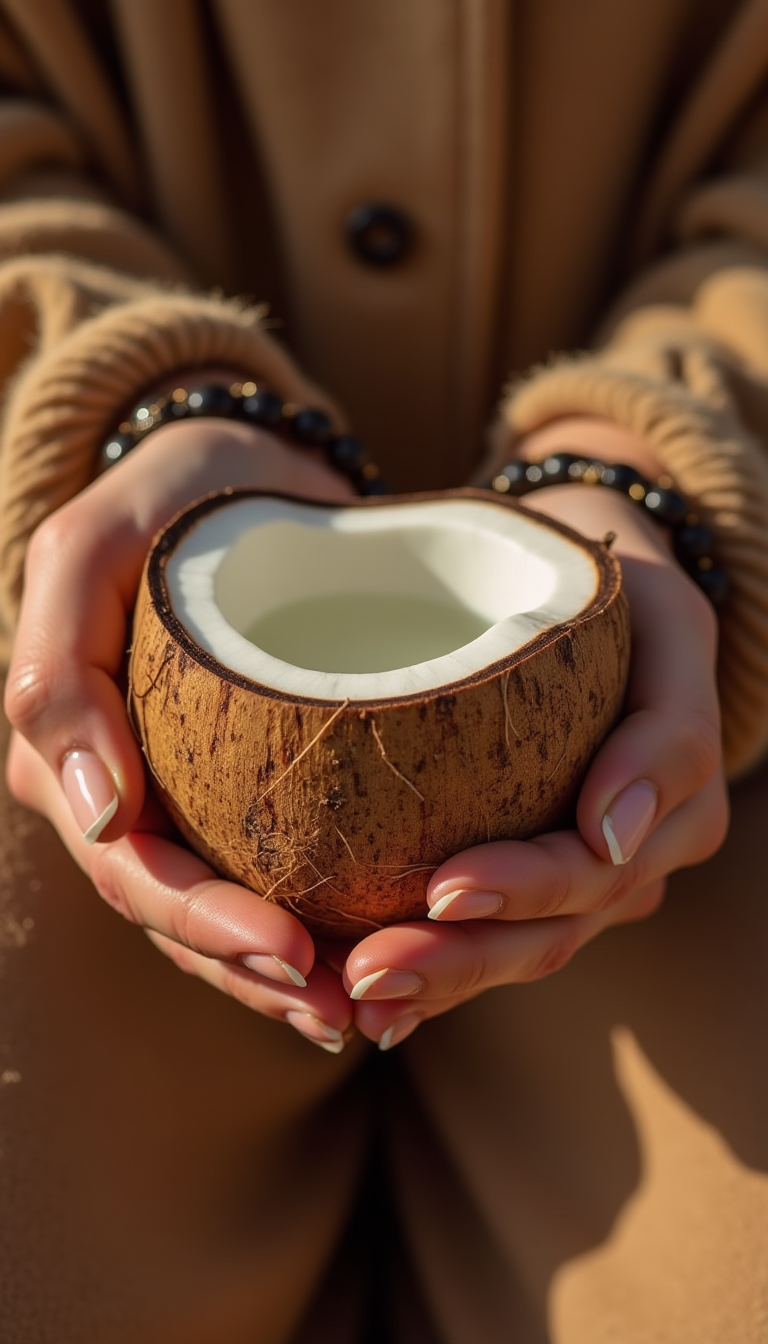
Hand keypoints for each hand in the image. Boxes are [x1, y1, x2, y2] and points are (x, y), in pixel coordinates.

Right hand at [5, 413, 357, 1052]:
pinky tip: (366, 963)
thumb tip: (94, 813)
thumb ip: (58, 662)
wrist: (242, 471)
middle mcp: (111, 789)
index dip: (203, 924)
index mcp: (67, 749)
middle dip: (255, 970)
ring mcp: (169, 794)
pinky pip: (257, 875)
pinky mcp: (229, 789)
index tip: (298, 950)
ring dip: (281, 978)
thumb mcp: (92, 545)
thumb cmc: (172, 499)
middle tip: (348, 1007)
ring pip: (213, 916)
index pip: (128, 864)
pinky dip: (307, 928)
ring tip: (367, 1013)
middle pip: (176, 910)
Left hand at [343, 423, 729, 1049]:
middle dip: (462, 959)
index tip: (443, 890)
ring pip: (523, 950)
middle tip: (368, 970)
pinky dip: (441, 982)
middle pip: (555, 928)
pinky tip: (376, 1009)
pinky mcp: (542, 882)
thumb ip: (668, 724)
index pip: (601, 862)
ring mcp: (593, 879)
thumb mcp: (665, 617)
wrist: (601, 601)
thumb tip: (611, 834)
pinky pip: (499, 941)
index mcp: (678, 799)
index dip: (525, 886)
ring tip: (354, 996)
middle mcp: (640, 854)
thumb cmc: (620, 595)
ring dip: (440, 983)